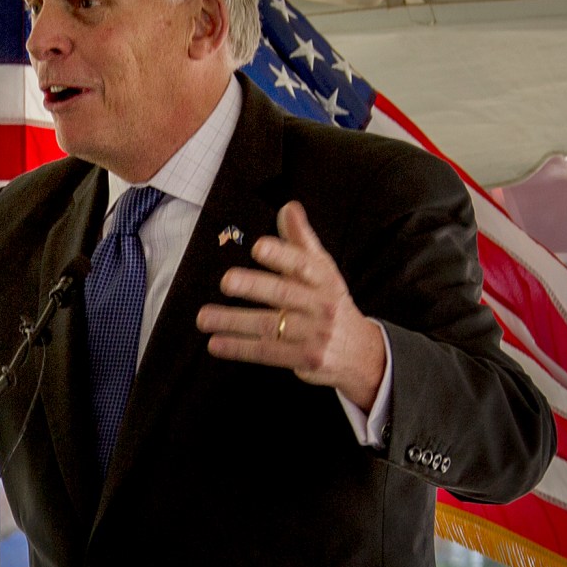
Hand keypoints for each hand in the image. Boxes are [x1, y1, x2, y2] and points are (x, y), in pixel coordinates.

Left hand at [196, 201, 386, 406]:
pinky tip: (216, 343)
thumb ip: (301, 241)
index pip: (303, 264)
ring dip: (233, 322)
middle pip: (284, 294)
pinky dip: (239, 348)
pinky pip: (267, 352)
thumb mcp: (324, 271)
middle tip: (226, 281)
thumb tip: (288, 207)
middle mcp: (321, 305)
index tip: (259, 246)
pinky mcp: (306, 359)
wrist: (363, 352)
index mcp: (324, 279)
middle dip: (254, 286)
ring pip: (269, 325)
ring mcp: (315, 334)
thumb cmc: (332, 303)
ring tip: (204, 317)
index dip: (282, 254)